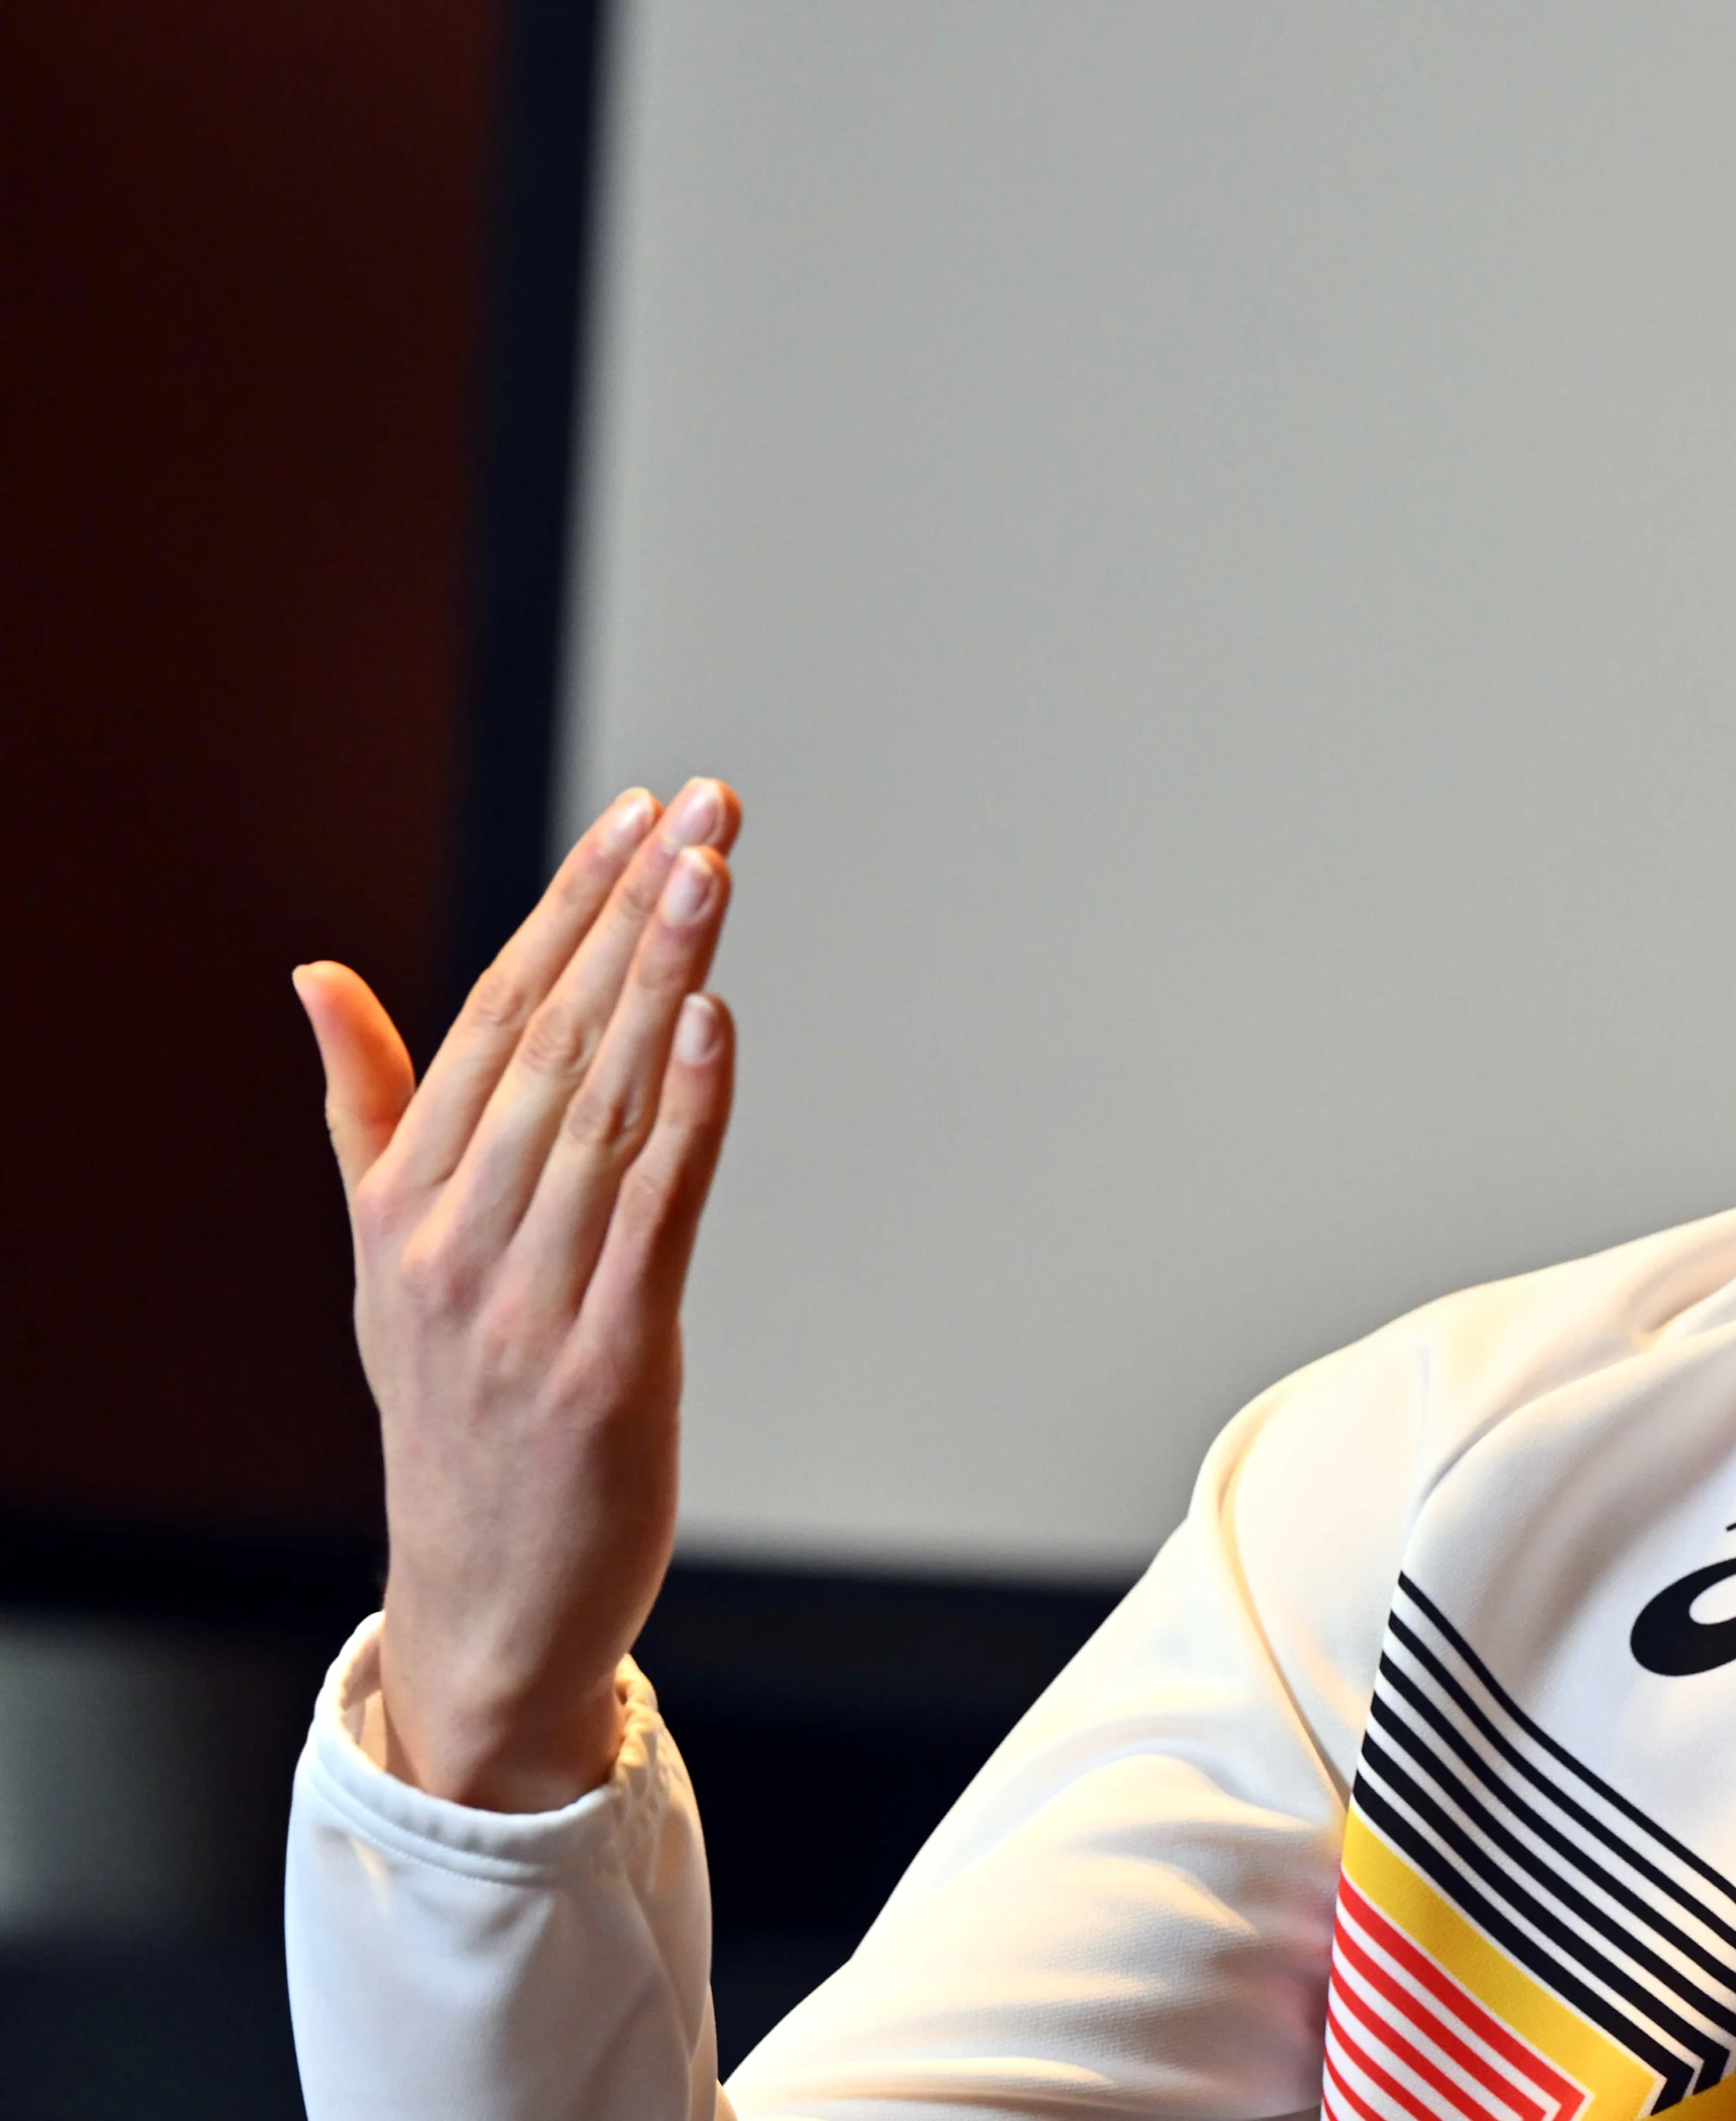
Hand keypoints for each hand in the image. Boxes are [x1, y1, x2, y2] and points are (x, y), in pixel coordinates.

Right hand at [295, 779, 740, 1809]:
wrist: (481, 1600)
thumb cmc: (452, 1413)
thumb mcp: (385, 1257)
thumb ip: (367, 1110)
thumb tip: (318, 972)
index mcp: (404, 1200)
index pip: (494, 1015)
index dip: (569, 906)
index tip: (641, 813)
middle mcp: (452, 1237)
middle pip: (556, 1038)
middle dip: (633, 910)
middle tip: (704, 806)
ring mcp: (524, 1300)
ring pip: (605, 1104)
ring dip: (664, 979)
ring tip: (713, 870)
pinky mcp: (602, 1361)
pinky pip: (652, 1212)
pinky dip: (688, 1111)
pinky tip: (718, 1022)